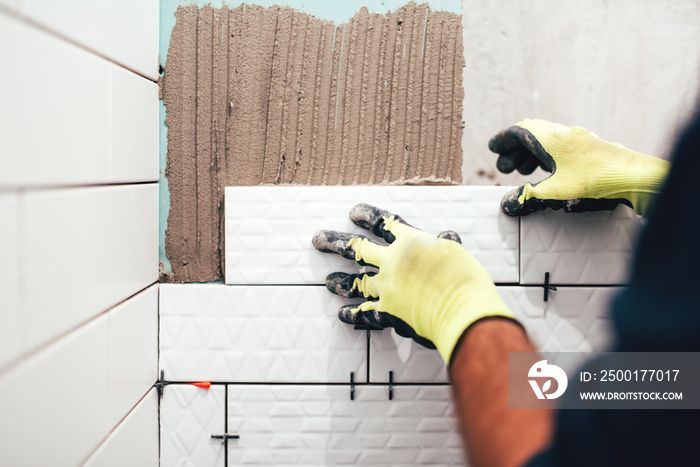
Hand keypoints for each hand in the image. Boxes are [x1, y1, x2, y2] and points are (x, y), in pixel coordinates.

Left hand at [312, 204, 514, 363]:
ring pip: (355, 282)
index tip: (353, 213)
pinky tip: (342, 314)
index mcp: (411, 242)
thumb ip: (445, 245)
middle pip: (357, 249)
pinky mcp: (387, 312)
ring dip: (340, 281)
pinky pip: (364, 313)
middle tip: (319, 239)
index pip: (384, 223)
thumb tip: (447, 235)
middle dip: (335, 243)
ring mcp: (387, 287)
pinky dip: (353, 314)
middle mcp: (393, 262)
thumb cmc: (464, 280)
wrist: (461, 309)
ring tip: (327, 281)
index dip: (367, 216)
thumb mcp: (457, 253)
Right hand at [488, 119, 669, 216]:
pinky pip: (560, 147)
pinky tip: (548, 171)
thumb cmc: (596, 180)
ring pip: (547, 141)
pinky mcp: (590, 149)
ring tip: (522, 171)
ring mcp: (579, 140)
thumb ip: (530, 197)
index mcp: (553, 138)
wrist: (634, 176)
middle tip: (504, 167)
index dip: (504, 140)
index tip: (493, 148)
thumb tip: (508, 205)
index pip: (520, 131)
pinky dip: (546, 155)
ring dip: (531, 153)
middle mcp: (565, 134)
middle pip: (532, 134)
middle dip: (515, 150)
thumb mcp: (557, 192)